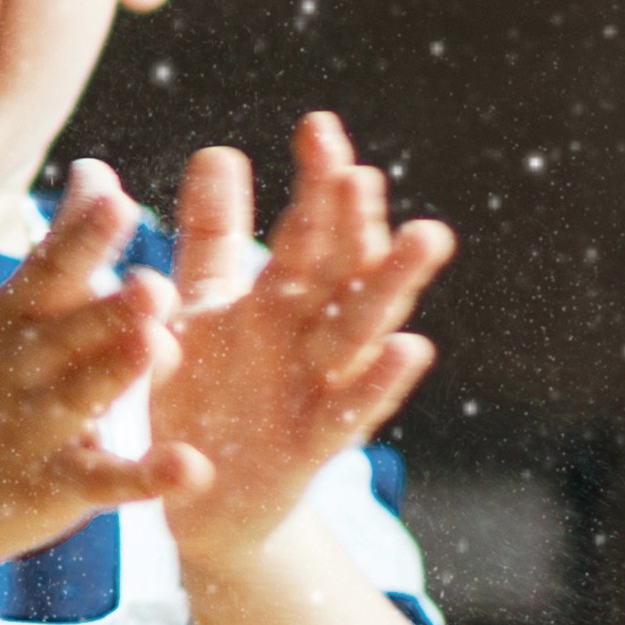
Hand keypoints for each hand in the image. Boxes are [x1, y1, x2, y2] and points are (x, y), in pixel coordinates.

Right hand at [0, 160, 208, 567]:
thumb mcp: (16, 313)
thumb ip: (65, 246)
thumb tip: (96, 167)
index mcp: (14, 319)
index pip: (49, 270)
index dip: (81, 239)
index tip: (116, 199)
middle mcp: (17, 368)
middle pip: (65, 333)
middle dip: (107, 308)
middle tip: (155, 281)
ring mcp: (31, 429)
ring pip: (78, 398)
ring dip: (115, 374)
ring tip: (157, 348)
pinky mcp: (53, 487)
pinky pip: (103, 481)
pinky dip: (145, 478)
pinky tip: (191, 469)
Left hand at [154, 113, 449, 580]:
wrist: (197, 498)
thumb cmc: (204, 393)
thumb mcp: (197, 309)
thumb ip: (210, 238)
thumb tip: (221, 150)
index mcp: (277, 301)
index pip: (306, 231)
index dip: (316, 183)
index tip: (320, 126)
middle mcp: (307, 338)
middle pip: (340, 271)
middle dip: (354, 222)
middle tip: (362, 171)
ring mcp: (317, 389)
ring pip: (363, 330)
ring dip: (394, 284)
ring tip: (428, 234)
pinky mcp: (312, 447)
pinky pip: (349, 411)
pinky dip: (380, 381)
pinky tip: (411, 347)